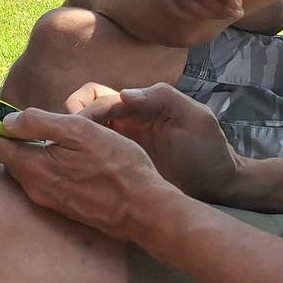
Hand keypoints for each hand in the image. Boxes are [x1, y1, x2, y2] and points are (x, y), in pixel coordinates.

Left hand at [0, 104, 179, 241]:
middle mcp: (33, 188)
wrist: (145, 211)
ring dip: (31, 151)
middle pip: (6, 156)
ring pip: (25, 169)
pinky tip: (68, 159)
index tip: (4, 111)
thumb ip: (39, 122)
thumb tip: (7, 120)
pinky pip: (42, 182)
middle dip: (13, 136)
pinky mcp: (62, 208)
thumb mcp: (80, 131)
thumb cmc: (118, 167)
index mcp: (32, 167)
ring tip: (55, 138)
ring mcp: (48, 201)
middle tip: (35, 122)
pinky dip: (45, 166)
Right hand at [67, 81, 242, 204]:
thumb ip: (163, 98)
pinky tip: (73, 168)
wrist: (219, 187)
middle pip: (83, 109)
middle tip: (64, 138)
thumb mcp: (194, 117)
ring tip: (63, 155)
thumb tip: (124, 94)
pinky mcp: (117, 164)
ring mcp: (119, 143)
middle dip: (69, 119)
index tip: (77, 127)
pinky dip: (76, 156)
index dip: (86, 110)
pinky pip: (90, 154)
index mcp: (139, 106)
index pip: (100, 98)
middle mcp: (124, 121)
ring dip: (69, 138)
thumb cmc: (208, 150)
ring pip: (81, 132)